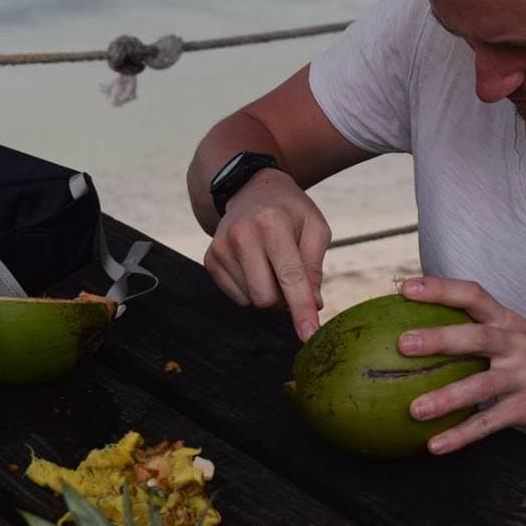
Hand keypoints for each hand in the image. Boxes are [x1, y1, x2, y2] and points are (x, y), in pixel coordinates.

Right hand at [202, 171, 330, 339]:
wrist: (250, 189)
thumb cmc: (290, 211)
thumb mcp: (315, 227)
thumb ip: (315, 267)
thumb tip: (313, 305)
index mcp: (272, 223)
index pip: (290, 277)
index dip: (301, 309)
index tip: (309, 336)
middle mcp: (241, 234)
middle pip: (266, 298)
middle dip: (284, 298)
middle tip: (290, 276)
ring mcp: (221, 247)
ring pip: (251, 301)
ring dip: (268, 293)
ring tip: (271, 263)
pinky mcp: (210, 259)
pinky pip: (237, 298)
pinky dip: (251, 290)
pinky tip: (255, 265)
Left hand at [396, 275, 525, 454]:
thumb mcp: (516, 336)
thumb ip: (478, 331)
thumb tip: (419, 327)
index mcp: (509, 321)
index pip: (474, 295)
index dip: (440, 288)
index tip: (406, 286)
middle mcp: (518, 344)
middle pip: (477, 337)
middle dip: (440, 339)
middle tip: (403, 344)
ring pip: (482, 386)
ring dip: (446, 398)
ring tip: (414, 410)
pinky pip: (491, 423)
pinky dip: (462, 435)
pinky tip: (435, 445)